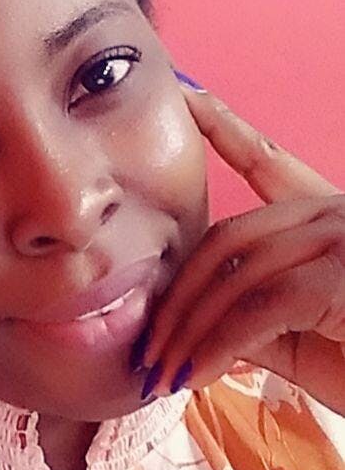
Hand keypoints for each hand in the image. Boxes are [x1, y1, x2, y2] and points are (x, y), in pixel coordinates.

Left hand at [139, 86, 344, 414]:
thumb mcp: (309, 342)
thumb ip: (258, 321)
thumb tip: (204, 328)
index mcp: (333, 218)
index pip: (269, 161)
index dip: (225, 127)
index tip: (187, 96)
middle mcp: (338, 215)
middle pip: (229, 236)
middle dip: (178, 294)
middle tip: (145, 346)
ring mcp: (343, 238)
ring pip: (236, 272)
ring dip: (189, 330)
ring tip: (161, 371)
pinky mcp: (342, 275)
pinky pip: (258, 307)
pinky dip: (217, 344)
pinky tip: (195, 373)